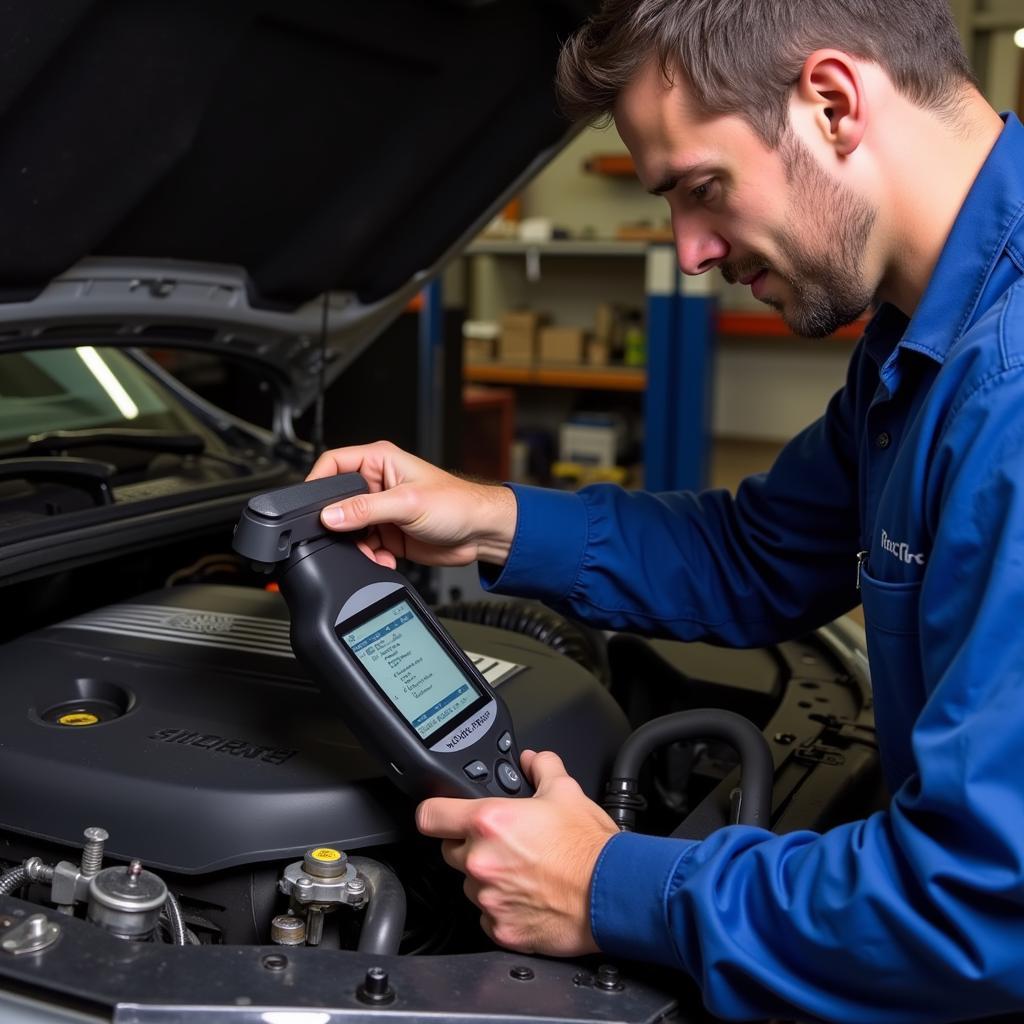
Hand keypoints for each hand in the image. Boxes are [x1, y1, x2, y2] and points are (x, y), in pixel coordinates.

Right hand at [306, 440, 516, 568]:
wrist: (481, 534)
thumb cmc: (458, 503)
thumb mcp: (408, 503)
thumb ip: (366, 509)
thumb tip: (331, 515)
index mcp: (380, 461)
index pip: (333, 464)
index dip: (317, 482)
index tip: (309, 506)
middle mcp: (377, 484)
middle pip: (337, 502)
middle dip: (337, 524)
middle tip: (342, 537)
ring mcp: (381, 511)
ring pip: (348, 530)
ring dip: (356, 546)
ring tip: (371, 552)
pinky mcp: (387, 534)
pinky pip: (364, 547)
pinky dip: (369, 557)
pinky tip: (384, 560)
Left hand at [416, 750, 618, 956]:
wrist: (612, 893)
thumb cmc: (590, 848)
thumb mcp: (567, 791)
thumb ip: (542, 767)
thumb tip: (532, 760)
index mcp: (489, 822)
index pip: (429, 815)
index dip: (435, 812)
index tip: (443, 815)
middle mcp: (481, 861)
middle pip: (451, 850)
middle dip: (471, 845)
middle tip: (505, 843)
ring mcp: (488, 898)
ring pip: (470, 884)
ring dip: (488, 877)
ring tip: (523, 871)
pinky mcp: (500, 929)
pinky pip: (488, 914)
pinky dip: (502, 907)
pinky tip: (528, 896)